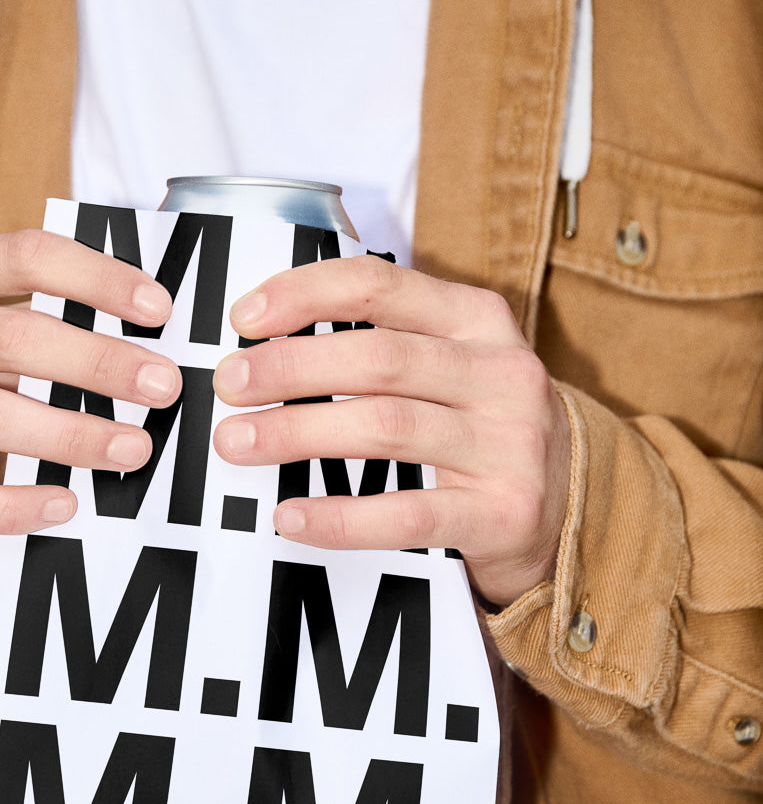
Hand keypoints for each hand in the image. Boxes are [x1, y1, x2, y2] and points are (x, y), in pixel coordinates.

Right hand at [0, 230, 176, 543]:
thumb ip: (31, 318)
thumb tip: (143, 340)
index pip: (24, 256)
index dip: (96, 278)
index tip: (159, 309)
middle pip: (14, 338)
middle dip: (98, 363)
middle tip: (163, 387)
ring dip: (70, 433)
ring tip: (132, 449)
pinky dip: (10, 505)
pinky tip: (62, 505)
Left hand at [211, 255, 570, 607]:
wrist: (575, 506)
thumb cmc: (482, 427)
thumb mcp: (454, 363)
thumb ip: (385, 340)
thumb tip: (265, 335)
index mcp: (479, 320)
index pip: (382, 285)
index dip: (306, 293)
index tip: (245, 316)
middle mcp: (501, 373)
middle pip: (378, 357)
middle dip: (290, 367)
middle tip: (229, 385)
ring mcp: (508, 445)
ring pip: (387, 427)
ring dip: (300, 432)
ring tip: (238, 444)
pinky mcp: (503, 513)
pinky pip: (407, 514)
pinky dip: (341, 518)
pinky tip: (290, 517)